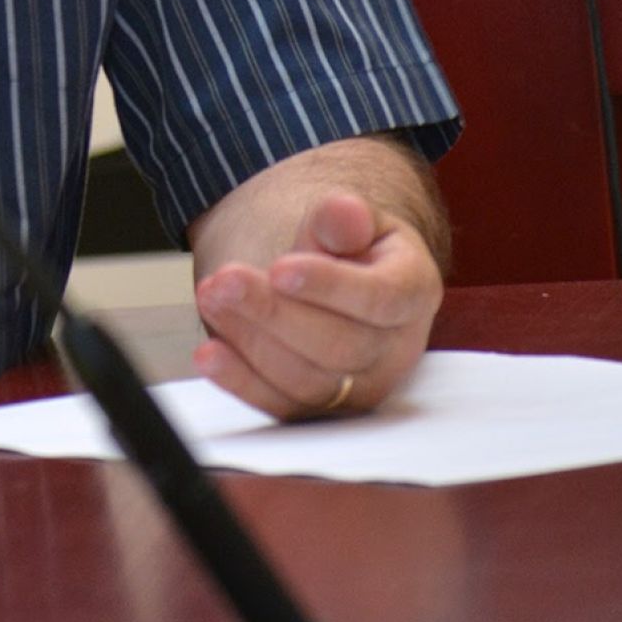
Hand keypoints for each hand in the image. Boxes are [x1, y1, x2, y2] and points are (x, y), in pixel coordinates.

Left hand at [191, 188, 440, 420]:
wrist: (337, 280)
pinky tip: (209, 355)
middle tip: (224, 279)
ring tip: (210, 298)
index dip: (329, 286)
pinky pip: (282, 407)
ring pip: (308, 380)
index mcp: (413, 292)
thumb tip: (344, 212)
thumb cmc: (348, 249)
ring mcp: (362, 388)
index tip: (279, 268)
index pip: (380, 298)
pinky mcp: (324, 410)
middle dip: (273, 313)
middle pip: (338, 346)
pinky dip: (241, 383)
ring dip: (250, 341)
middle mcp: (396, 350)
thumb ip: (345, 217)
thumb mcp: (350, 220)